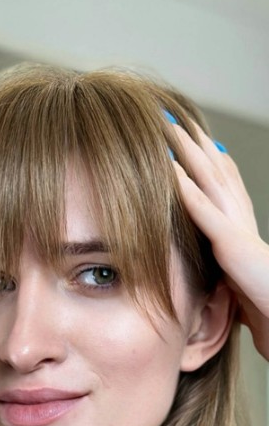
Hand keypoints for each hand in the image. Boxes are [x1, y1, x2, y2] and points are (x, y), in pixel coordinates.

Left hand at [170, 122, 268, 359]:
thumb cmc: (264, 309)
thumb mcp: (233, 281)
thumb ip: (219, 267)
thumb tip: (205, 268)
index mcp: (240, 228)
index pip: (222, 184)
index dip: (203, 159)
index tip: (183, 138)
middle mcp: (241, 221)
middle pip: (216, 172)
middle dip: (193, 143)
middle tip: (171, 117)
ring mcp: (238, 230)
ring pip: (210, 181)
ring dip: (187, 153)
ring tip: (166, 128)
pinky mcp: (233, 246)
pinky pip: (204, 212)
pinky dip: (185, 189)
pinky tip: (168, 170)